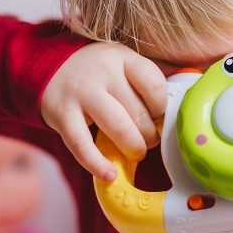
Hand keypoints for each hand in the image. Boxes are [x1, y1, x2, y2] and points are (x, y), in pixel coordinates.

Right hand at [40, 42, 168, 180]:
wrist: (47, 66)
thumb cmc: (96, 71)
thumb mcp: (122, 62)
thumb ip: (147, 79)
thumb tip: (185, 95)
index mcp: (122, 58)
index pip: (154, 84)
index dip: (162, 108)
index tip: (161, 117)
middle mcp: (102, 73)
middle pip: (137, 111)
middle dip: (150, 134)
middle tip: (150, 141)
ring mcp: (81, 93)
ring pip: (117, 127)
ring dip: (133, 147)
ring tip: (136, 153)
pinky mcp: (62, 115)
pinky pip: (81, 144)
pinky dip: (96, 163)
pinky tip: (109, 174)